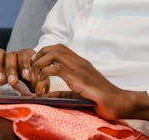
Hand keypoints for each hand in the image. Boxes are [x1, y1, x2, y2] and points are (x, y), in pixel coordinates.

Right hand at [0, 48, 37, 92]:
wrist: (26, 82)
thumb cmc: (35, 81)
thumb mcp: (41, 82)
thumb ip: (42, 85)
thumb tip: (39, 92)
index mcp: (28, 55)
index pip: (26, 55)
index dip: (26, 66)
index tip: (27, 77)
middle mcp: (15, 54)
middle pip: (11, 55)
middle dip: (11, 69)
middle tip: (12, 82)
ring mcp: (3, 58)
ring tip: (0, 81)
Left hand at [30, 44, 148, 120]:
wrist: (116, 101)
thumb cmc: (101, 99)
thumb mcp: (80, 93)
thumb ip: (65, 92)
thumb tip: (49, 95)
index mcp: (80, 63)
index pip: (61, 48)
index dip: (46, 51)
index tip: (37, 61)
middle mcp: (79, 61)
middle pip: (55, 47)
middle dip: (40, 53)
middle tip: (32, 65)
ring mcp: (78, 67)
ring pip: (54, 54)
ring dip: (41, 62)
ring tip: (34, 74)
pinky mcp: (77, 76)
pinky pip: (55, 68)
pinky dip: (45, 73)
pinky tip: (41, 82)